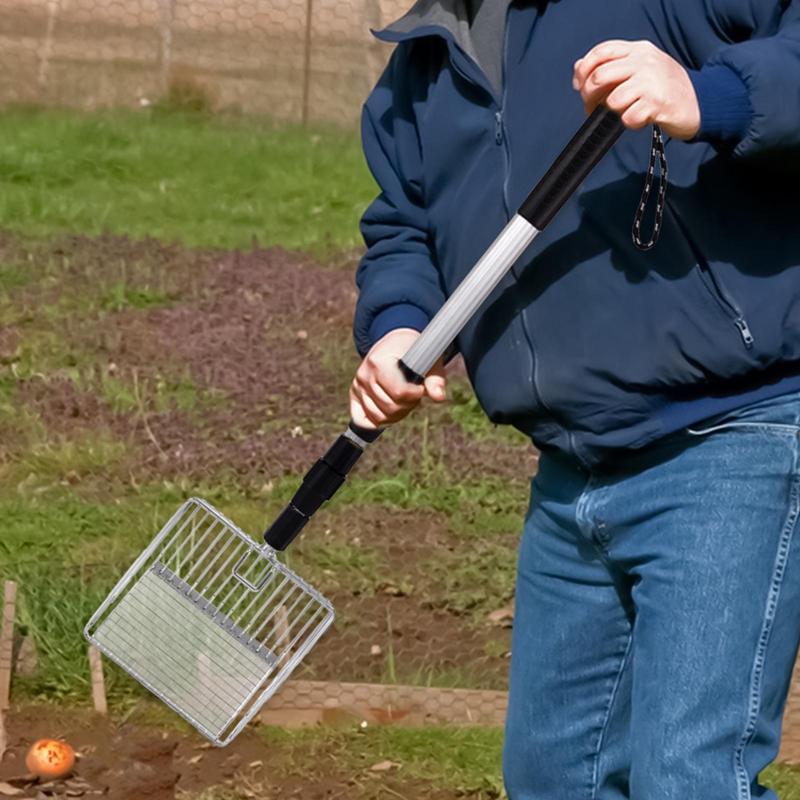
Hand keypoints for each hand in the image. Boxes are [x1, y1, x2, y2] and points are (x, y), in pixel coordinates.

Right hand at [349, 328, 446, 428]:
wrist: (395, 342)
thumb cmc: (415, 352)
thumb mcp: (428, 361)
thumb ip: (435, 380)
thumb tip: (439, 397)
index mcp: (379, 362)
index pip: (399, 392)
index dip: (415, 394)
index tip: (421, 387)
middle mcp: (364, 374)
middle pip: (390, 407)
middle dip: (408, 405)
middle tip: (414, 394)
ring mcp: (358, 385)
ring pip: (378, 416)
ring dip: (396, 414)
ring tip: (404, 400)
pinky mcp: (355, 394)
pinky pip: (362, 420)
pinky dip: (377, 421)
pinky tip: (389, 413)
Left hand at [573, 40, 699, 139]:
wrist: (701, 102)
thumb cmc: (664, 88)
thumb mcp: (640, 69)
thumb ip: (612, 66)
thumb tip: (579, 68)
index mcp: (638, 50)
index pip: (601, 51)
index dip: (584, 70)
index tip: (579, 86)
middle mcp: (644, 61)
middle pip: (599, 77)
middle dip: (589, 97)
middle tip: (592, 108)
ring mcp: (652, 81)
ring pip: (612, 100)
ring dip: (613, 112)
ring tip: (625, 112)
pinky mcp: (658, 103)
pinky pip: (628, 118)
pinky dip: (629, 123)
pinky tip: (640, 119)